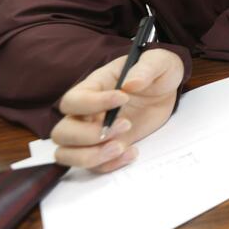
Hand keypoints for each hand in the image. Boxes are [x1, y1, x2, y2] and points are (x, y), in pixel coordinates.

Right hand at [51, 49, 183, 171]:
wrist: (167, 90)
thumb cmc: (156, 71)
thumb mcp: (158, 62)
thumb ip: (146, 68)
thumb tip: (131, 83)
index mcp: (93, 87)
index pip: (73, 100)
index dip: (93, 103)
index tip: (124, 98)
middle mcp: (85, 113)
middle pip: (61, 133)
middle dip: (88, 136)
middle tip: (125, 125)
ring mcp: (94, 133)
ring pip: (67, 154)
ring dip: (91, 156)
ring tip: (121, 146)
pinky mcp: (107, 148)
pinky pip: (94, 166)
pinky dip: (109, 165)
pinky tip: (132, 152)